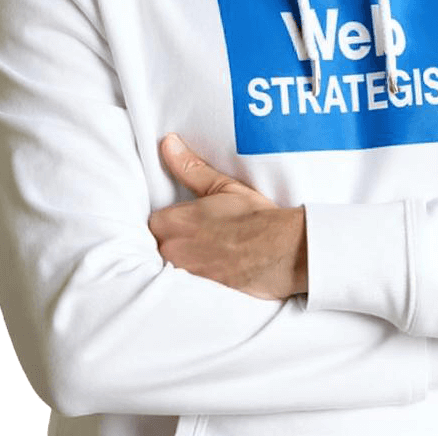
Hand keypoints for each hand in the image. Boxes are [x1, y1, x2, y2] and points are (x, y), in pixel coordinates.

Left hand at [148, 134, 307, 299]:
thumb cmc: (254, 217)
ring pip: (172, 266)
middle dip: (176, 240)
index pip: (155, 222)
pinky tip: (216, 269)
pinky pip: (186, 285)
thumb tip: (168, 144)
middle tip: (202, 235)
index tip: (188, 219)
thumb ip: (190, 167)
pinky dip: (197, 277)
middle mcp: (174, 250)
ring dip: (185, 259)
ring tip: (210, 252)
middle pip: (160, 246)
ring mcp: (185, 274)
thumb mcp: (223, 185)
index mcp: (175, 222)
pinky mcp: (199, 293)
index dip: (172, 221)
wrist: (283, 250)